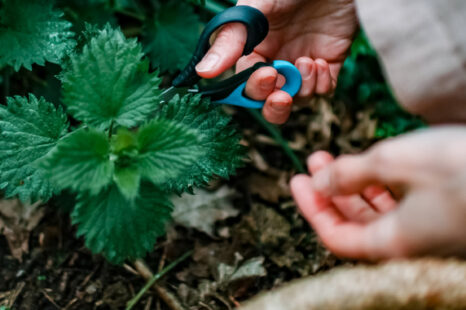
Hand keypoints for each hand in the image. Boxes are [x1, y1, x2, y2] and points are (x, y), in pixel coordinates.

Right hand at [196, 0, 357, 123]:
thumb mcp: (254, 10)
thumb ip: (230, 41)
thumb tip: (203, 72)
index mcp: (255, 50)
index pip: (248, 85)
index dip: (255, 88)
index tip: (268, 74)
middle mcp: (278, 61)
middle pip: (271, 101)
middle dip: (275, 106)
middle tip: (283, 98)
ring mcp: (302, 64)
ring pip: (299, 99)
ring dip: (303, 89)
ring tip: (309, 63)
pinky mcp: (328, 64)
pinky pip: (323, 91)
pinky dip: (322, 85)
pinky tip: (320, 63)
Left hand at [290, 126, 465, 259]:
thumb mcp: (397, 162)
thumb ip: (351, 174)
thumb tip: (319, 183)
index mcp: (394, 242)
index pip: (336, 236)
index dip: (311, 209)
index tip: (296, 180)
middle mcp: (410, 244)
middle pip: (354, 224)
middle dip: (329, 192)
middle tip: (313, 162)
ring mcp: (430, 231)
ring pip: (378, 214)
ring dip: (352, 186)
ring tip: (334, 158)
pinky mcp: (445, 215)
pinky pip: (402, 206)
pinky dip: (381, 187)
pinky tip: (373, 167)